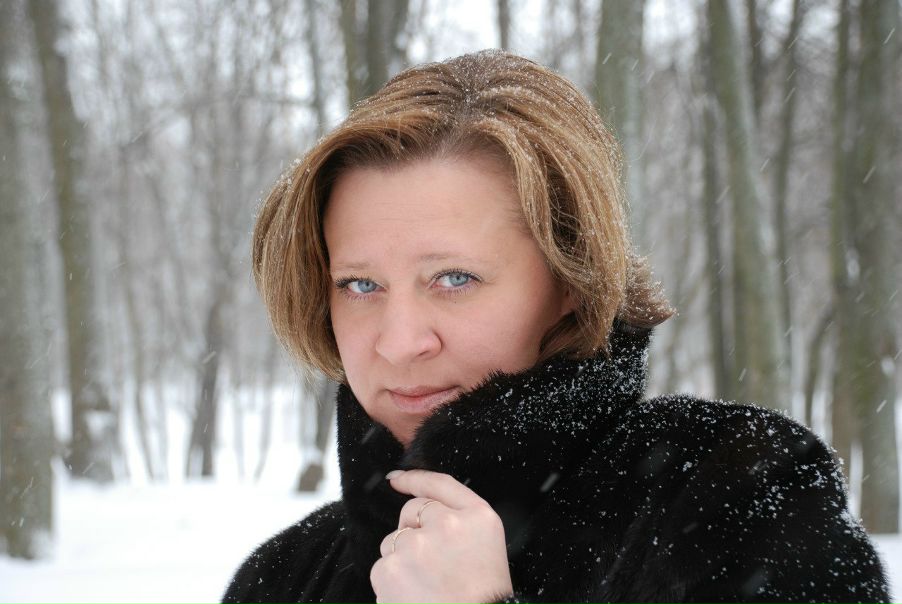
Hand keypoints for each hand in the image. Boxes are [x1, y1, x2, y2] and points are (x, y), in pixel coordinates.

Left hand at [371, 469, 513, 603]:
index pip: (440, 485)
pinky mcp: (390, 569)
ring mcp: (416, 545)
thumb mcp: (487, 544)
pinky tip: (413, 597)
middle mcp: (446, 524)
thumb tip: (404, 490)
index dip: (415, 479)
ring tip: (427, 588)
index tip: (397, 479)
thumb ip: (456, 516)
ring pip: (394, 542)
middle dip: (414, 533)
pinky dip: (392, 583)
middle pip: (411, 513)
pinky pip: (383, 567)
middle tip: (435, 567)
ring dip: (403, 560)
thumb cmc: (482, 595)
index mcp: (477, 517)